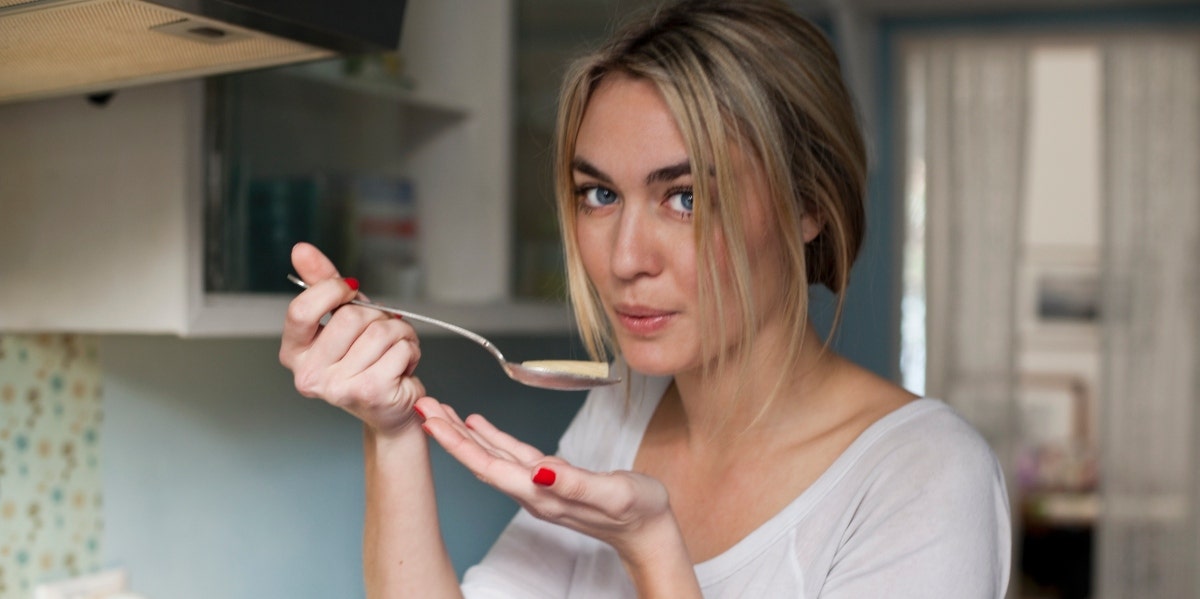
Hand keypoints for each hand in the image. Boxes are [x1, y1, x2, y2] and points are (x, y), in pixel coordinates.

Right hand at [280, 242, 425, 436]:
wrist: (389, 407)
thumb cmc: (366, 359)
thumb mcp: (341, 317)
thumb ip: (321, 283)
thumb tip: (301, 250)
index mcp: (294, 353)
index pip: (302, 309)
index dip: (332, 290)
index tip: (350, 289)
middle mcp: (309, 375)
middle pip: (350, 317)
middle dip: (377, 317)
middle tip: (380, 335)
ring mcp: (338, 387)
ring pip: (380, 332)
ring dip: (399, 334)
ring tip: (393, 350)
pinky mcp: (370, 392)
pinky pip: (400, 349)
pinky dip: (411, 350)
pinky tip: (402, 366)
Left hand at [414, 397, 677, 560]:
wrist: (650, 532)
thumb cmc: (638, 511)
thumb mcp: (613, 493)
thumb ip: (575, 482)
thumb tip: (539, 470)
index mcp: (542, 494)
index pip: (489, 466)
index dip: (458, 444)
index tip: (432, 423)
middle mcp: (534, 491)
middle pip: (481, 460)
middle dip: (450, 434)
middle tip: (423, 406)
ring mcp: (539, 485)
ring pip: (491, 455)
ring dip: (464, 434)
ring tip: (439, 411)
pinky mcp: (551, 478)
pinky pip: (512, 455)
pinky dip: (493, 438)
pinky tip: (479, 424)